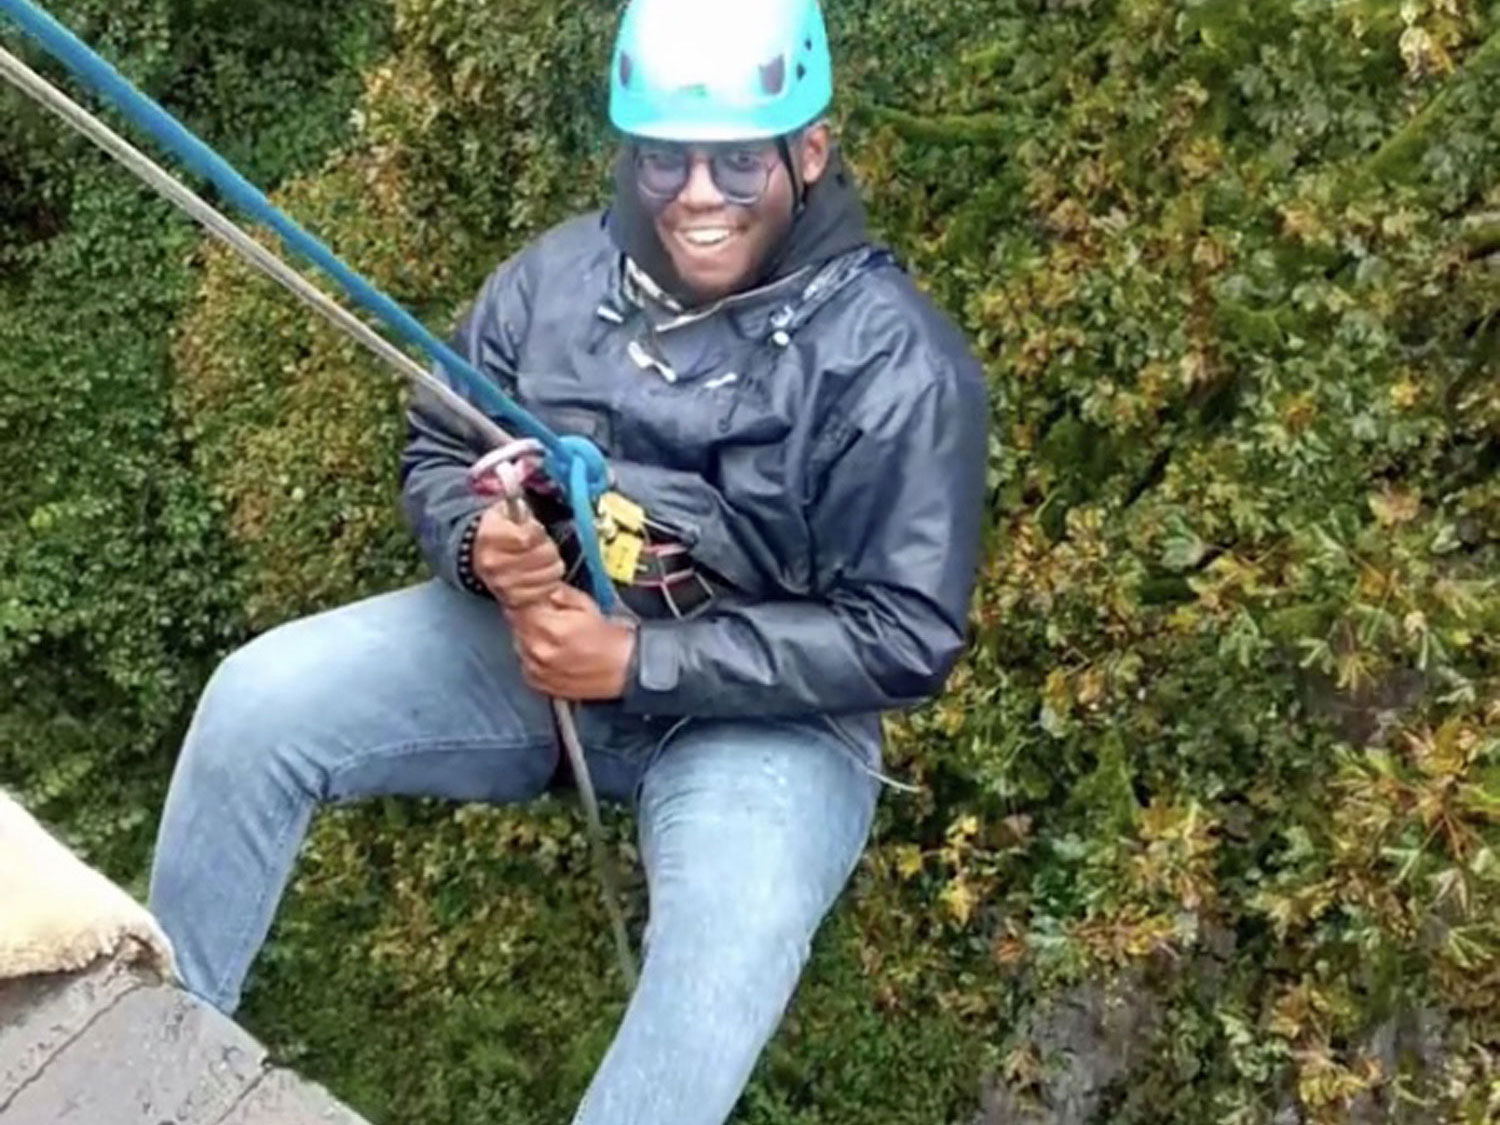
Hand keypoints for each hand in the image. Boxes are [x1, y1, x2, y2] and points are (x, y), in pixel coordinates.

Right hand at [473, 505, 565, 609]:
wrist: (476, 555)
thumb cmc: (498, 529)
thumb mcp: (504, 510)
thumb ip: (517, 505)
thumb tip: (525, 487)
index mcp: (491, 536)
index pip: (529, 537)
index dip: (538, 533)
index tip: (535, 532)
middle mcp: (493, 562)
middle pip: (543, 557)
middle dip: (549, 549)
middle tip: (541, 547)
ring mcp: (501, 584)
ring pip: (548, 576)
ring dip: (551, 567)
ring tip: (541, 562)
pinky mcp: (510, 599)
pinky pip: (543, 594)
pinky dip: (547, 585)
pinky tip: (539, 578)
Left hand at [512, 586, 637, 700]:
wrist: (624, 669)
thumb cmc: (609, 638)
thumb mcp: (586, 604)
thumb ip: (558, 594)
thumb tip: (542, 588)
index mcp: (548, 627)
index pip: (518, 605)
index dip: (528, 598)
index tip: (536, 596)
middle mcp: (537, 650)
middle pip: (517, 624)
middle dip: (529, 617)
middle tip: (549, 616)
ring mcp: (536, 669)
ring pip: (520, 643)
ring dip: (530, 637)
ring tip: (554, 636)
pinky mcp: (538, 683)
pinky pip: (525, 663)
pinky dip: (534, 656)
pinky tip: (553, 652)